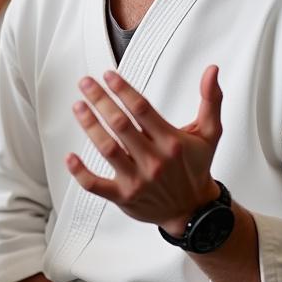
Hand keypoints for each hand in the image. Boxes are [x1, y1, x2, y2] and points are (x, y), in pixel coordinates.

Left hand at [66, 66, 222, 235]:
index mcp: (171, 141)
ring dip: (90, 126)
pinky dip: (81, 172)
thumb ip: (211, 101)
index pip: (142, 109)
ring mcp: (137, 179)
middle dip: (101, 100)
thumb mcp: (210, 134)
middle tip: (86, 84)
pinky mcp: (123, 196)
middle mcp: (154, 160)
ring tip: (78, 107)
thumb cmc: (196, 168)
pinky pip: (96, 185)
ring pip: (108, 149)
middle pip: (121, 125)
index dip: (123, 90)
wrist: (192, 210)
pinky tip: (70, 157)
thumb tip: (212, 71)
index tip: (108, 76)